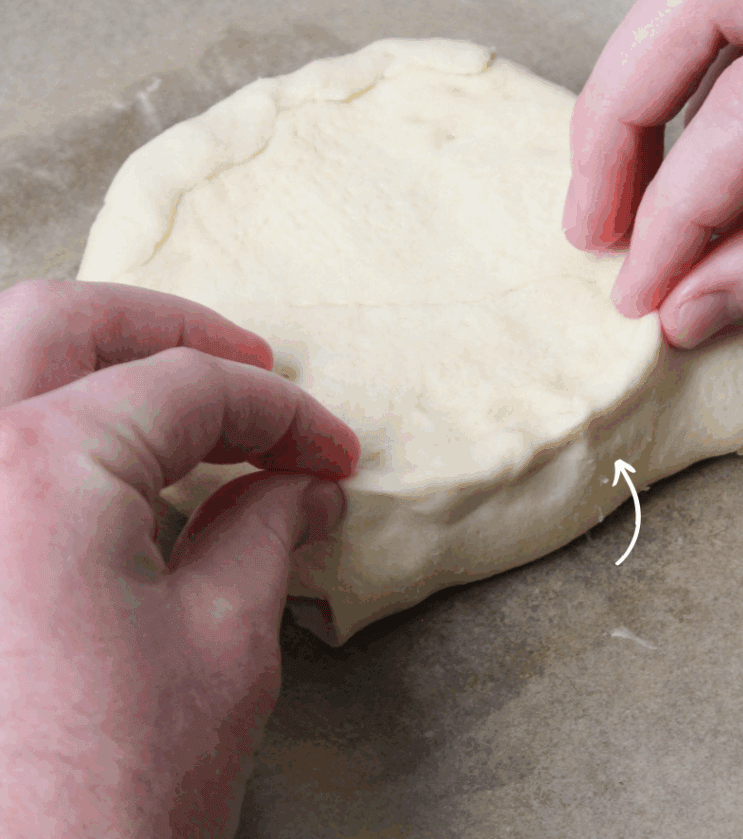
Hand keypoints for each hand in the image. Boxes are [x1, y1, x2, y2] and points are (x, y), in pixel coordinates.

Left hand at [0, 279, 358, 838]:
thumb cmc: (102, 804)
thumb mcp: (223, 646)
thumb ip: (268, 529)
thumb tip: (304, 483)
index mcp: (38, 469)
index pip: (186, 390)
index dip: (281, 415)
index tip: (331, 453)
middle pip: (58, 323)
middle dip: (170, 330)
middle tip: (250, 364)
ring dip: (92, 363)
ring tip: (176, 398)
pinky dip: (45, 430)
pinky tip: (103, 471)